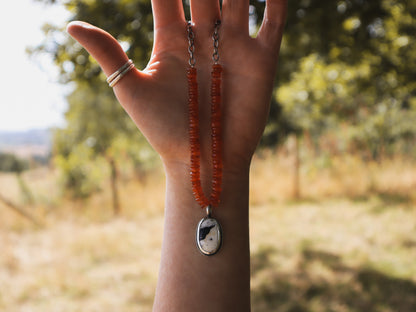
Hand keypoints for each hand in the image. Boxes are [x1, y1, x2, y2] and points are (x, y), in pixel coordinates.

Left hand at [67, 0, 286, 173]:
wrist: (205, 162)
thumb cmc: (165, 131)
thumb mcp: (132, 91)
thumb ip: (109, 54)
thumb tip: (70, 25)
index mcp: (172, 42)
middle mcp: (204, 39)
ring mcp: (234, 48)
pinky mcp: (262, 61)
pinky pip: (273, 23)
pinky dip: (277, 1)